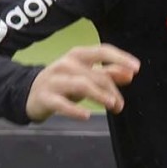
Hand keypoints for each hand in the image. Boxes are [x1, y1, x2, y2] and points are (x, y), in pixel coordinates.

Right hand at [25, 44, 139, 122]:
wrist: (30, 93)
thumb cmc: (64, 83)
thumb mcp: (86, 75)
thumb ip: (108, 74)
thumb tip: (130, 73)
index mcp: (78, 55)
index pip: (102, 51)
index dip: (120, 58)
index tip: (136, 68)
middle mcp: (66, 64)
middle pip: (96, 74)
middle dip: (112, 90)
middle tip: (120, 106)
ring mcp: (54, 80)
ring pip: (82, 84)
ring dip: (100, 95)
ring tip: (113, 106)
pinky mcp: (46, 98)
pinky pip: (62, 104)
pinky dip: (75, 110)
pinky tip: (87, 116)